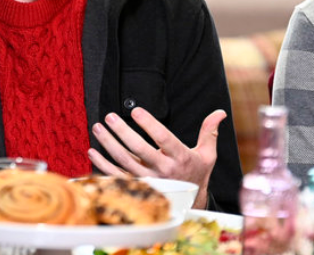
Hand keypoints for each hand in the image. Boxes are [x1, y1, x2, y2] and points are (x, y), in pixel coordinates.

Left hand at [88, 107, 226, 209]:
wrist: (190, 203)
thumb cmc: (196, 173)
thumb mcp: (207, 154)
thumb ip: (209, 132)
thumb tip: (220, 112)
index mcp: (180, 159)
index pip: (163, 139)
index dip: (149, 124)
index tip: (136, 110)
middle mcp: (164, 171)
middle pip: (139, 150)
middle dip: (122, 132)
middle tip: (110, 116)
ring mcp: (149, 180)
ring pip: (125, 161)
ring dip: (109, 144)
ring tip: (98, 127)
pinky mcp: (137, 187)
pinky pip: (116, 176)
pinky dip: (102, 164)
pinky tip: (93, 151)